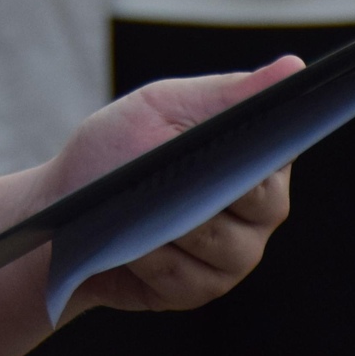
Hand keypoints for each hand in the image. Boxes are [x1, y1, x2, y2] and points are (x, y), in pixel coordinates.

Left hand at [45, 59, 299, 319]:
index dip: (268, 143)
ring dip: (177, 224)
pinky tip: (129, 243)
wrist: (61, 209)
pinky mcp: (198, 288)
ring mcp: (233, 255)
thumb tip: (293, 67)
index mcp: (258, 158)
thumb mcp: (160, 108)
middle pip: (263, 203)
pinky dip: (153, 256)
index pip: (280, 150)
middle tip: (174, 172)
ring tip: (138, 207)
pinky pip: (186, 276)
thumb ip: (225, 94)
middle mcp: (258, 211)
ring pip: (224, 243)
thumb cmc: (114, 150)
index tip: (241, 136)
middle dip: (215, 186)